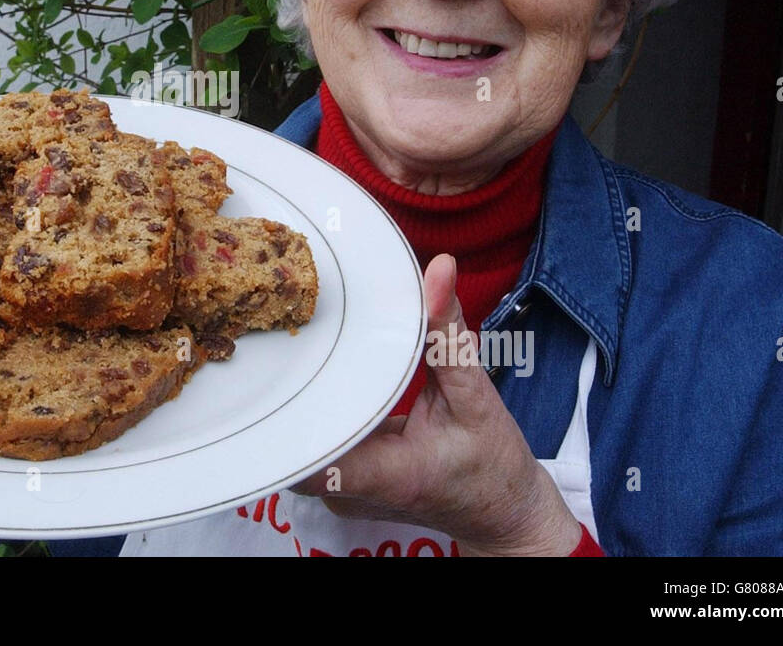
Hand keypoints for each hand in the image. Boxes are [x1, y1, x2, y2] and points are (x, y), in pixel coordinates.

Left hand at [289, 253, 580, 554]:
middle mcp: (351, 493)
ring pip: (295, 444)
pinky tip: (310, 379)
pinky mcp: (341, 487)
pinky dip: (312, 413)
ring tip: (291, 350)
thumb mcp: (477, 395)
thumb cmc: (494, 463)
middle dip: (285, 392)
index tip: (279, 369)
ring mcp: (342, 494)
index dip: (283, 420)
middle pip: (290, 443)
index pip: (308, 460)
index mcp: (385, 475)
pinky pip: (311, 445)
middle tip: (280, 337)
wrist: (503, 513)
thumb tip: (438, 268)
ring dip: (295, 401)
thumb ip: (448, 331)